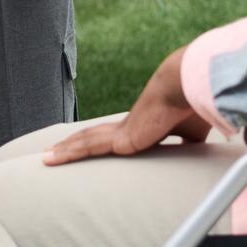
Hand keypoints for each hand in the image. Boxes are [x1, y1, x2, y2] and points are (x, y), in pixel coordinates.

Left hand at [43, 46, 210, 164]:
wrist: (182, 88)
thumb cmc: (190, 106)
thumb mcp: (192, 132)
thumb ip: (189, 143)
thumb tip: (199, 154)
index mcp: (142, 126)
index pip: (114, 136)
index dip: (101, 141)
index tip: (90, 147)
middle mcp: (126, 126)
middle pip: (93, 137)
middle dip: (75, 144)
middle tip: (56, 151)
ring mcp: (119, 131)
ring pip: (84, 141)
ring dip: (65, 150)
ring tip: (47, 157)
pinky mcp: (119, 139)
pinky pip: (86, 148)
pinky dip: (68, 153)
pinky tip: (52, 159)